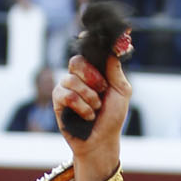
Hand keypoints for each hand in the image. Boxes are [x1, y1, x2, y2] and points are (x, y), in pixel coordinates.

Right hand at [53, 49, 132, 180]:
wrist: (102, 141)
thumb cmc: (112, 118)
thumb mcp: (121, 91)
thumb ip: (115, 70)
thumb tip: (113, 48)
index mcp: (94, 72)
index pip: (87, 53)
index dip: (88, 47)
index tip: (89, 39)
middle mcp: (79, 78)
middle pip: (76, 61)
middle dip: (92, 76)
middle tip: (102, 90)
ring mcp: (67, 88)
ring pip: (71, 79)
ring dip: (89, 97)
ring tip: (96, 109)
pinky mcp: (58, 101)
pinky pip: (66, 94)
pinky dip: (81, 106)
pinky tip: (87, 116)